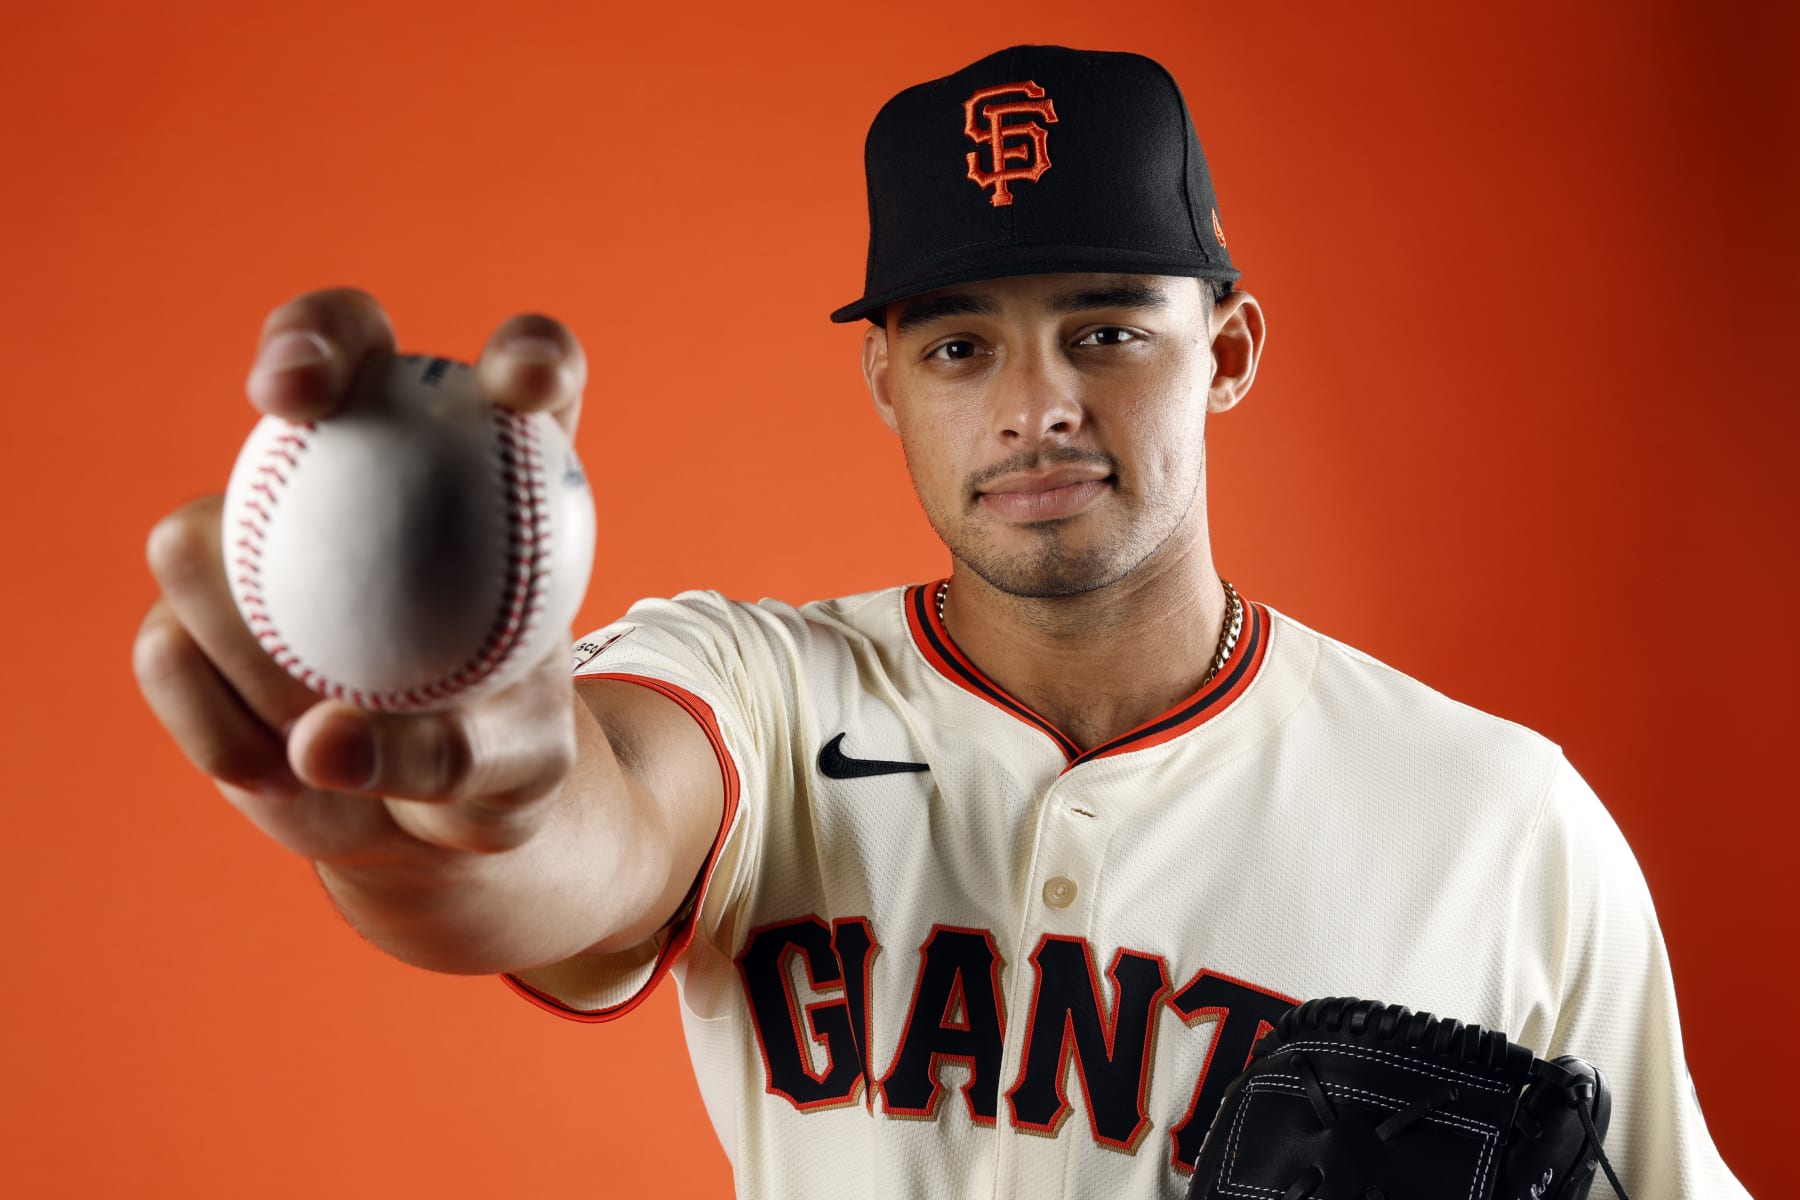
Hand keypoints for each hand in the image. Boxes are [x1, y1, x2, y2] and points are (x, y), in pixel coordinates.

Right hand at [134, 288, 592, 864]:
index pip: (528, 371)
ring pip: (202, 528)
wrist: (429, 819)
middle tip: (293, 397)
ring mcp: (268, 527)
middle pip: (337, 343)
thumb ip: (452, 754)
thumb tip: (322, 738)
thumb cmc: (502, 763)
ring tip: (319, 740)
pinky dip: (216, 721)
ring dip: (246, 647)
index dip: (530, 351)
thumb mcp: (516, 771)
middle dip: (306, 338)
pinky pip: (166, 645)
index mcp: (499, 470)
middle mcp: (376, 463)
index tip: (523, 390)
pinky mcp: (193, 613)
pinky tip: (273, 774)